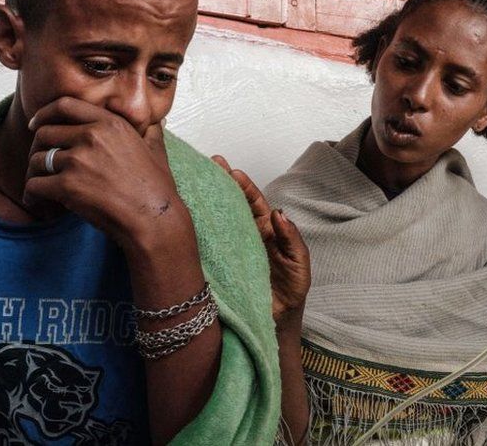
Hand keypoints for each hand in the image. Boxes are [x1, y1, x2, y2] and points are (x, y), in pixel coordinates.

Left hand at [24, 97, 189, 251]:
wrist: (154, 218)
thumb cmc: (156, 188)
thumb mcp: (157, 150)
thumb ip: (150, 132)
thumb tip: (155, 121)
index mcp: (110, 123)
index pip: (65, 105)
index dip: (44, 113)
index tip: (36, 123)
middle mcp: (92, 136)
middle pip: (45, 133)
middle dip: (36, 148)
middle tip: (38, 163)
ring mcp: (78, 160)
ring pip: (37, 160)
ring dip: (34, 174)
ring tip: (38, 186)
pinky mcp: (68, 186)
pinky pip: (35, 185)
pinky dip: (31, 195)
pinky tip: (36, 202)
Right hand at [211, 155, 310, 325]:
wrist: (276, 322)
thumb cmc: (290, 291)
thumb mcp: (299, 264)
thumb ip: (292, 239)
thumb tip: (279, 213)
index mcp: (266, 231)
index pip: (254, 203)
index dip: (243, 186)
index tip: (232, 172)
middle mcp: (246, 235)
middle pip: (232, 205)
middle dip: (221, 184)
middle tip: (209, 165)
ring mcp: (230, 249)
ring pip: (217, 221)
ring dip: (207, 202)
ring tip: (194, 183)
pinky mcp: (218, 265)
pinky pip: (207, 246)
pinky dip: (197, 232)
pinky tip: (187, 218)